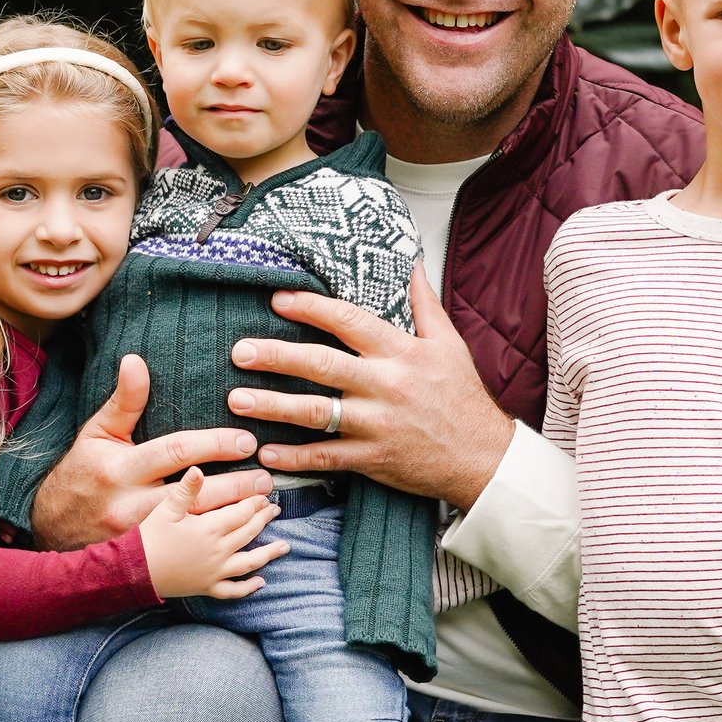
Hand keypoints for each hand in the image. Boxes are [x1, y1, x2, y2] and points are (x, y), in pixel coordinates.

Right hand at [32, 353, 276, 550]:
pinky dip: (218, 543)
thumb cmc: (81, 472)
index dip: (213, 445)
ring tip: (263, 505)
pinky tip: (243, 536)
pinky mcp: (144, 557)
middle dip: (234, 488)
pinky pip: (188, 551)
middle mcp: (129, 505)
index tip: (246, 441)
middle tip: (265, 478)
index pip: (175, 452)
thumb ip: (124, 400)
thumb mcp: (97, 433)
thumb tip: (135, 359)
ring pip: (194, 529)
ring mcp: (138, 536)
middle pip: (192, 497)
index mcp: (119, 469)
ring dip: (232, 517)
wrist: (52, 527)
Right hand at [138, 467, 288, 599]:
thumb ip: (186, 490)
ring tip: (285, 546)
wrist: (135, 571)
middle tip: (275, 509)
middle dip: (264, 519)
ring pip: (249, 562)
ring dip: (268, 553)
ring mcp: (214, 571)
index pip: (241, 512)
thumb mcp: (165, 509)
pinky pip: (233, 590)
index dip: (255, 502)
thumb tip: (198, 468)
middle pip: (249, 533)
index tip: (264, 494)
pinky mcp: (207, 587)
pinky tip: (261, 582)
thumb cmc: (149, 537)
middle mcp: (217, 551)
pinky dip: (249, 587)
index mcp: (209, 528)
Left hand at [225, 266, 513, 511]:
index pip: (349, 322)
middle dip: (278, 356)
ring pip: (316, 413)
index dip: (311, 308)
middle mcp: (385, 385)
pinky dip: (295, 457)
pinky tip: (266, 452)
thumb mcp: (449, 344)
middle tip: (241, 351)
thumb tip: (411, 263)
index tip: (278, 298)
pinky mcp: (373, 458)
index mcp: (401, 352)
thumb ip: (423, 303)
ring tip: (238, 399)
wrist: (483, 457)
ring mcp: (377, 424)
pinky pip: (326, 457)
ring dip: (273, 406)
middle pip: (322, 365)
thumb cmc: (462, 397)